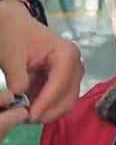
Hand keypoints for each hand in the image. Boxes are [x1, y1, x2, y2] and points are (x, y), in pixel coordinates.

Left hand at [0, 0, 82, 142]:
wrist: (15, 25)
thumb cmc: (15, 34)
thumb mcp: (11, 53)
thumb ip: (16, 74)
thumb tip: (19, 94)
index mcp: (66, 54)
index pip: (60, 84)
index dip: (46, 103)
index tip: (30, 116)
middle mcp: (76, 65)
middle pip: (68, 97)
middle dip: (50, 111)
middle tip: (29, 119)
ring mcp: (73, 74)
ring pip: (67, 102)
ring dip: (50, 112)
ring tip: (29, 116)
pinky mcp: (66, 81)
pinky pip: (61, 100)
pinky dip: (48, 107)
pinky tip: (33, 109)